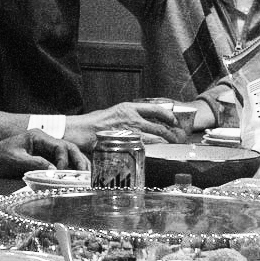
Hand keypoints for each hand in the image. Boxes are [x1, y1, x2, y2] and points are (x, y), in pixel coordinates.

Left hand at [0, 132, 86, 179]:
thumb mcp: (15, 160)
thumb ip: (35, 164)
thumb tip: (54, 171)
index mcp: (38, 137)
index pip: (61, 147)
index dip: (65, 161)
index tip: (62, 175)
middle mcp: (45, 142)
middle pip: (70, 149)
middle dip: (80, 162)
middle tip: (86, 177)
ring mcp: (45, 150)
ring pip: (68, 156)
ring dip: (77, 166)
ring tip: (85, 179)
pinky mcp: (43, 160)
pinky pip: (61, 164)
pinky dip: (69, 171)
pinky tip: (74, 181)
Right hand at [63, 101, 191, 148]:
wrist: (81, 131)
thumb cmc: (94, 124)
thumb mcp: (114, 114)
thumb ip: (128, 117)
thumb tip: (140, 124)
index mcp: (128, 108)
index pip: (155, 109)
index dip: (169, 115)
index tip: (174, 120)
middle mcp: (132, 118)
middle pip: (159, 125)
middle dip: (171, 133)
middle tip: (177, 138)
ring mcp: (130, 131)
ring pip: (156, 137)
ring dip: (166, 142)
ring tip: (171, 146)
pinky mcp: (127, 143)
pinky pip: (146, 147)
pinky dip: (155, 150)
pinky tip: (159, 152)